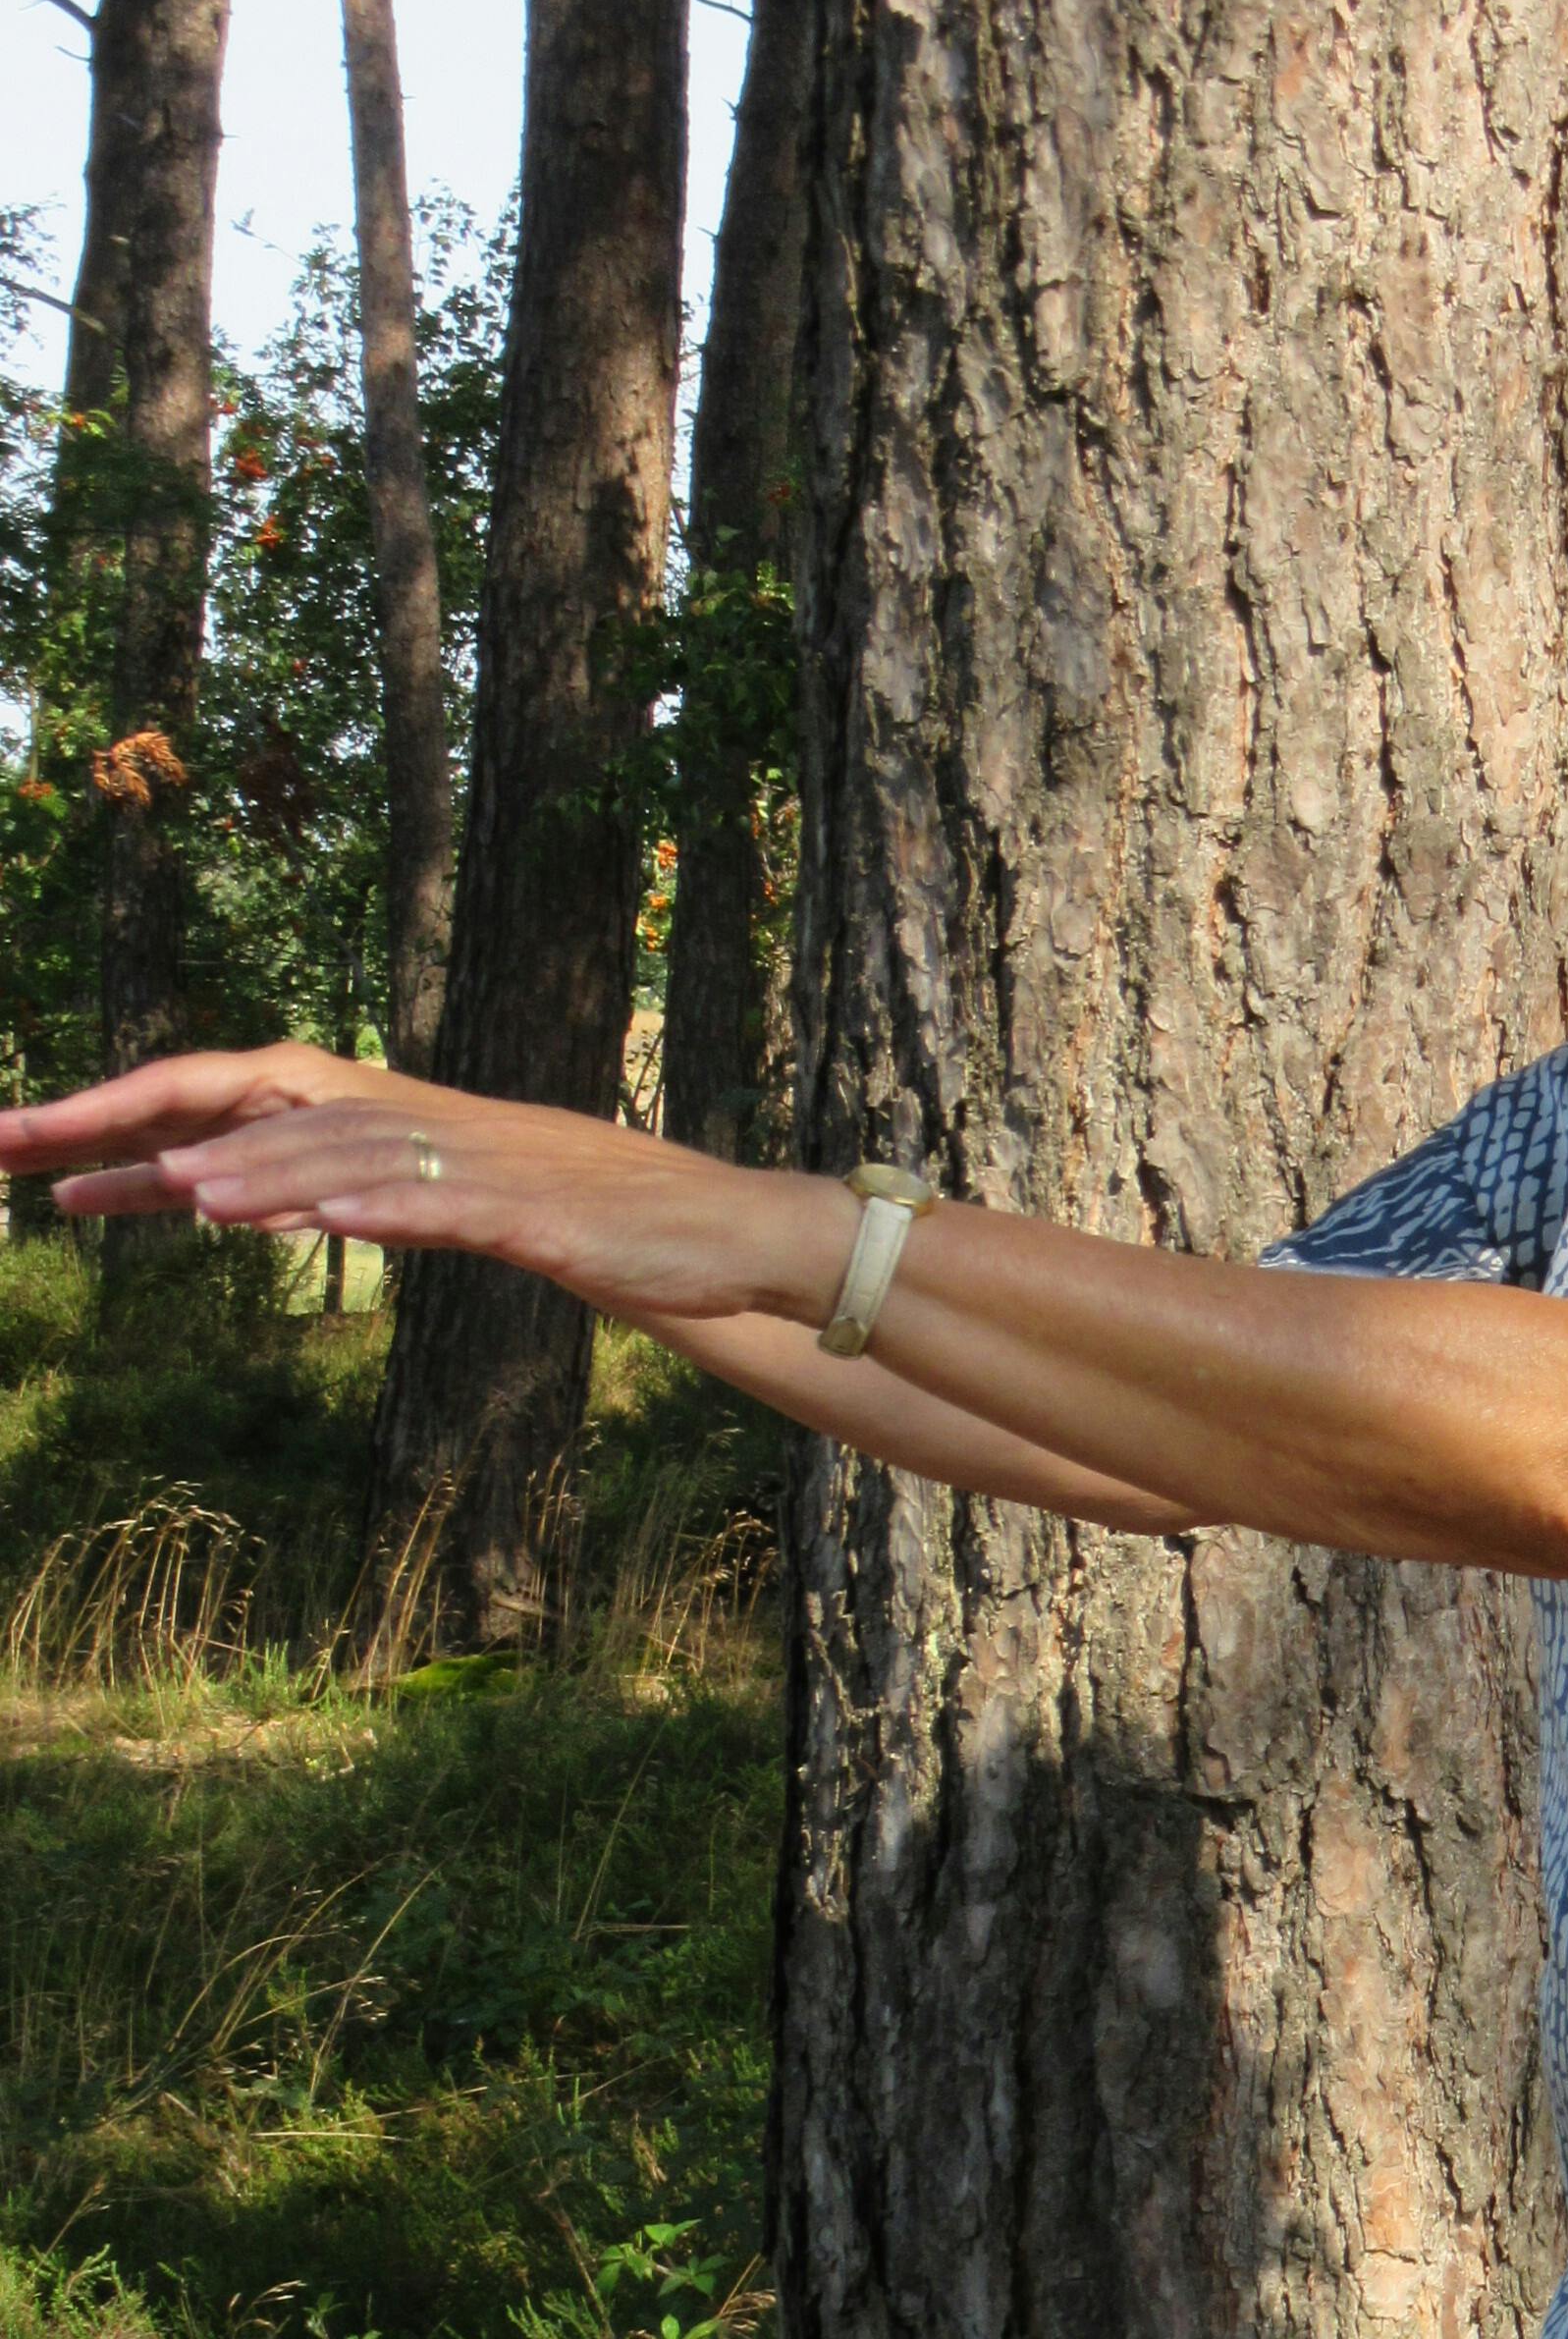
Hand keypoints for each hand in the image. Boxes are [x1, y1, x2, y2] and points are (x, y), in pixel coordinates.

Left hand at [0, 1047, 852, 1333]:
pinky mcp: (539, 1211)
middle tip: (42, 1151)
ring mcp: (482, 1163)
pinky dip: (380, 1207)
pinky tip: (321, 1219)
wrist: (726, 1231)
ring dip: (261, 1170)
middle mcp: (424, 1124)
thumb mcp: (457, 1212)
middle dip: (147, 1133)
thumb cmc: (597, 1226)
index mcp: (397, 1124)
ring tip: (178, 1194)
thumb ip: (357, 1197)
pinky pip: (445, 1206)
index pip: (243, 1107)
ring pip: (349, 1155)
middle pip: (265, 1114)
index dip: (135, 1123)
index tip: (34, 1156)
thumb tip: (262, 1199)